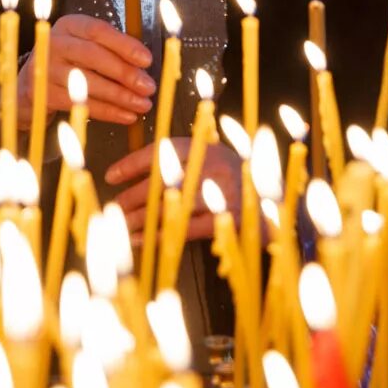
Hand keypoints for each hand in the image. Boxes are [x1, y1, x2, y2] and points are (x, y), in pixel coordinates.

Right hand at [17, 14, 153, 128]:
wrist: (31, 83)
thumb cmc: (70, 61)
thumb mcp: (86, 46)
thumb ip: (111, 49)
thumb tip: (144, 66)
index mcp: (69, 25)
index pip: (98, 30)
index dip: (124, 45)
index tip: (147, 60)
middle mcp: (54, 43)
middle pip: (93, 56)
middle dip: (124, 72)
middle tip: (148, 86)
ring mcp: (45, 69)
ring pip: (87, 82)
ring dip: (119, 95)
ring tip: (143, 104)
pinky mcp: (44, 94)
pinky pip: (81, 104)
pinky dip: (107, 112)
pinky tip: (127, 116)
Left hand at [106, 139, 242, 241]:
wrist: (276, 209)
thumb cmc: (237, 183)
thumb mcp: (214, 160)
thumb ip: (185, 161)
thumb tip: (140, 173)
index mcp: (205, 147)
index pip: (161, 151)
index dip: (132, 163)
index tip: (111, 175)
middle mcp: (213, 165)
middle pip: (162, 180)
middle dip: (133, 195)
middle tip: (114, 206)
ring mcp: (222, 192)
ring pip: (171, 205)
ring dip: (143, 217)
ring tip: (122, 225)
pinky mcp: (227, 220)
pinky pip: (185, 228)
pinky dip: (160, 235)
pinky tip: (143, 240)